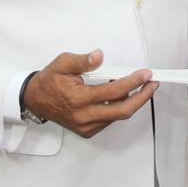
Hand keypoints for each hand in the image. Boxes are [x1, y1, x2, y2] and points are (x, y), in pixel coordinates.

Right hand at [23, 50, 157, 137]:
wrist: (34, 100)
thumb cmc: (50, 80)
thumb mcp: (62, 63)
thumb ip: (82, 60)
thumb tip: (99, 55)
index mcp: (78, 99)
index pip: (113, 92)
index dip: (132, 82)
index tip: (146, 74)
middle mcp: (84, 116)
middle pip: (122, 111)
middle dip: (142, 97)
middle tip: (153, 84)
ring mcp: (86, 126)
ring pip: (118, 116)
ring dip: (132, 101)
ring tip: (140, 86)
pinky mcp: (87, 130)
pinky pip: (110, 120)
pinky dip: (119, 107)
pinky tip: (121, 94)